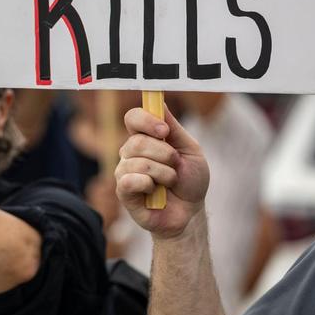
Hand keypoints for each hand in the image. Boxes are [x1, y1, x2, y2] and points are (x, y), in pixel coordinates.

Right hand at [114, 105, 209, 239]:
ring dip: (164, 173)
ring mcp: (125, 172)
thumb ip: (174, 128)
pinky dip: (149, 185)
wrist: (191, 213)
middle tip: (175, 165)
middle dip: (164, 154)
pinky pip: (130, 181)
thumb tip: (159, 102)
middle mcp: (130, 153)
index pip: (133, 118)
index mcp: (145, 138)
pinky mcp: (123, 192)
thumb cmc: (190, 181)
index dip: (146, 120)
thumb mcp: (190, 150)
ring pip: (137, 162)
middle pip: (137, 141)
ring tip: (170, 182)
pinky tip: (155, 192)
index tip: (164, 131)